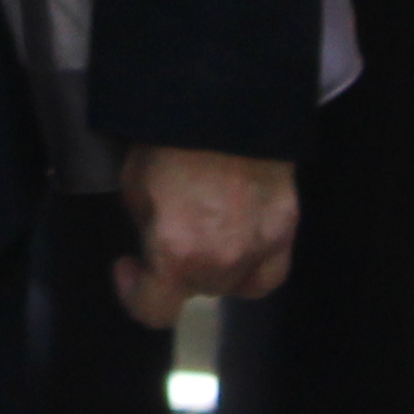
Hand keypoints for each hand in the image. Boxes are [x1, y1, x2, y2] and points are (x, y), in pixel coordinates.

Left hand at [114, 145, 297, 326]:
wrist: (225, 102)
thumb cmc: (170, 138)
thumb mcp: (134, 183)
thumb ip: (146, 226)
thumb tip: (154, 241)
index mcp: (175, 253)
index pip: (155, 311)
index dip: (134, 294)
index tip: (128, 267)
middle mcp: (220, 262)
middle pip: (195, 290)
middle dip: (176, 269)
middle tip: (169, 232)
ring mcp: (258, 249)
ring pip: (232, 284)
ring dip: (214, 268)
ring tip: (205, 232)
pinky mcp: (285, 230)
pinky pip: (267, 272)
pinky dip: (251, 267)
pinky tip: (240, 248)